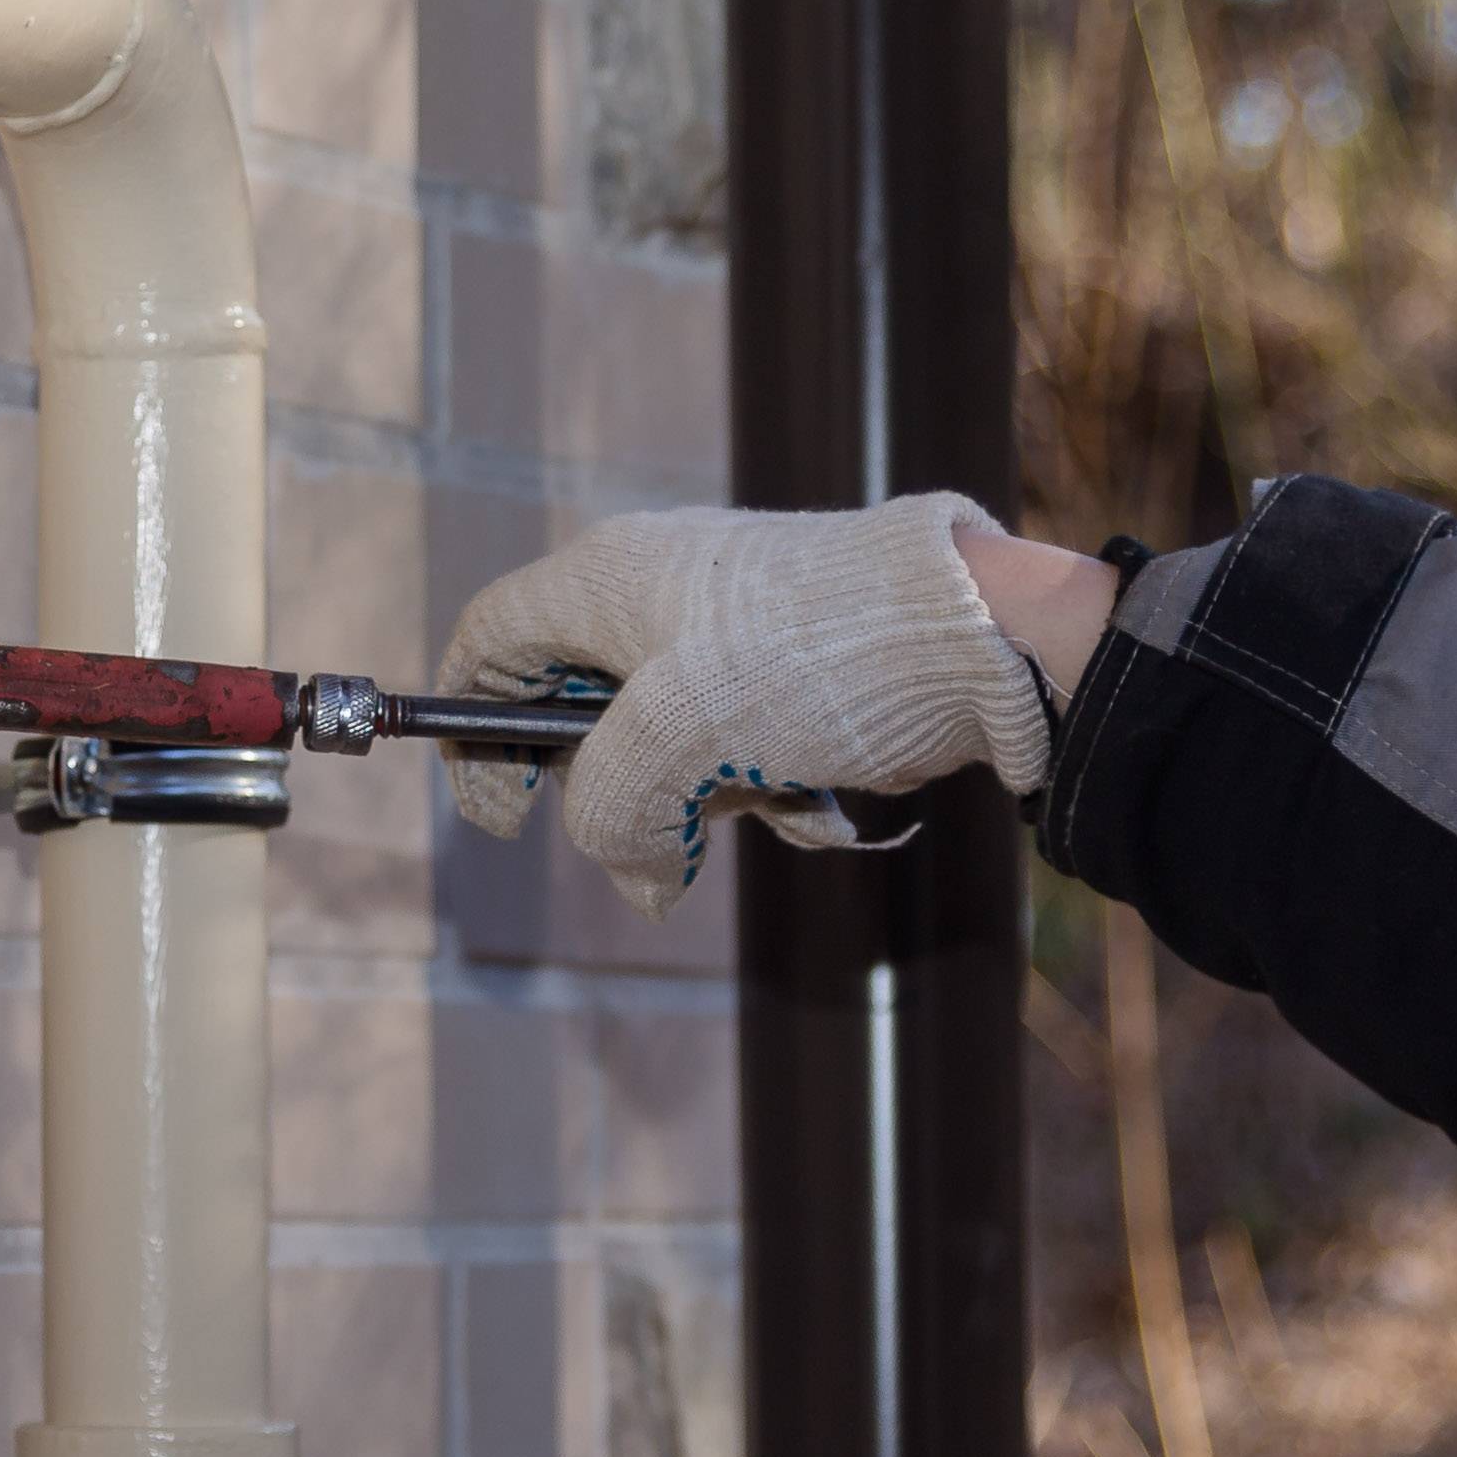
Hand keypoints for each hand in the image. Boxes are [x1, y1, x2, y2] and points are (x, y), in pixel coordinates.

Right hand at [435, 495, 1055, 914]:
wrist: (981, 638)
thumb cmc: (813, 662)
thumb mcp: (679, 739)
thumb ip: (613, 807)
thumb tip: (642, 877)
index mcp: (606, 580)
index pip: (492, 643)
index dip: (475, 732)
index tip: (503, 817)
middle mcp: (656, 596)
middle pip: (579, 714)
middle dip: (620, 793)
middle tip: (666, 833)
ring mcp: (726, 633)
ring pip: (668, 748)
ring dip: (706, 802)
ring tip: (768, 797)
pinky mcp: (789, 671)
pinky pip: (740, 750)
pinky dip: (766, 789)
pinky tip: (818, 795)